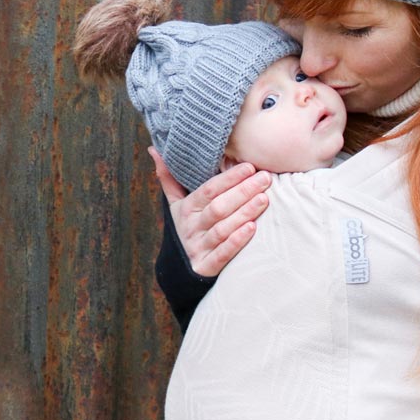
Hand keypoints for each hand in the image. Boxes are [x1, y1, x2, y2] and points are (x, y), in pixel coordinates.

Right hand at [149, 147, 271, 276]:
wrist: (178, 269)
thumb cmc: (186, 228)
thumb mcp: (175, 205)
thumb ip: (169, 178)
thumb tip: (154, 150)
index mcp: (186, 209)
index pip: (208, 190)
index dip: (228, 178)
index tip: (249, 167)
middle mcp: (192, 227)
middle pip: (218, 207)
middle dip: (242, 191)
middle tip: (265, 179)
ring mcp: (198, 247)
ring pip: (222, 228)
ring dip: (244, 213)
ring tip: (264, 199)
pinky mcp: (206, 267)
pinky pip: (222, 254)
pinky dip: (236, 242)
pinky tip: (252, 228)